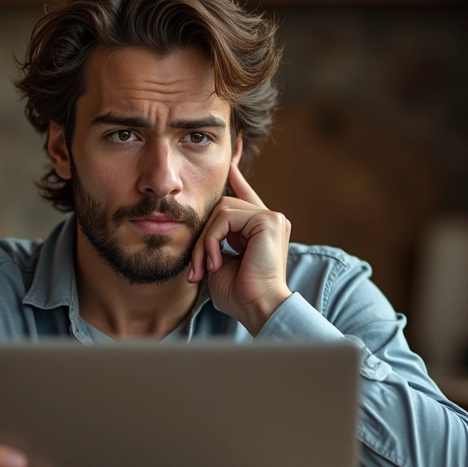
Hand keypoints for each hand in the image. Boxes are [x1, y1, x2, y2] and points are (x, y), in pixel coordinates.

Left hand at [187, 160, 291, 334]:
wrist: (258, 308)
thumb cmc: (239, 294)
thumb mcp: (218, 260)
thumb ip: (213, 238)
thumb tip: (198, 223)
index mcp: (259, 229)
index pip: (244, 194)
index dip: (235, 175)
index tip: (230, 158)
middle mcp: (268, 220)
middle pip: (221, 207)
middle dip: (203, 237)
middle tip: (197, 269)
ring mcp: (271, 218)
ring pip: (221, 212)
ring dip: (205, 242)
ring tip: (206, 268)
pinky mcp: (268, 220)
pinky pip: (225, 218)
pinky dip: (212, 241)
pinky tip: (216, 263)